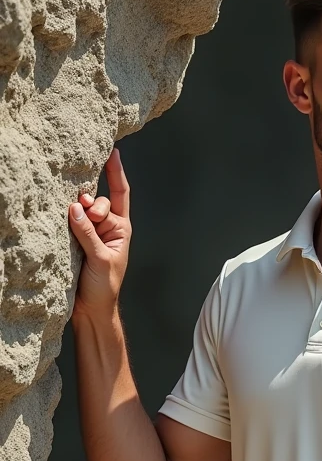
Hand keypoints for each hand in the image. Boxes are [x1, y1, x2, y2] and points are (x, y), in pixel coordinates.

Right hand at [69, 147, 131, 318]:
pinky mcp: (72, 239)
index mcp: (120, 228)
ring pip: (80, 209)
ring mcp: (88, 231)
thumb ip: (89, 233)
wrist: (91, 309)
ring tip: (71, 219)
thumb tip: (76, 207)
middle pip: (97, 199)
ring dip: (77, 211)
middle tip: (86, 216)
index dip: (116, 173)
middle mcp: (105, 226)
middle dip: (92, 204)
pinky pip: (68, 220)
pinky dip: (65, 216)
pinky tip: (61, 215)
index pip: (119, 195)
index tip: (112, 152)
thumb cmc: (103, 287)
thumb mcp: (100, 260)